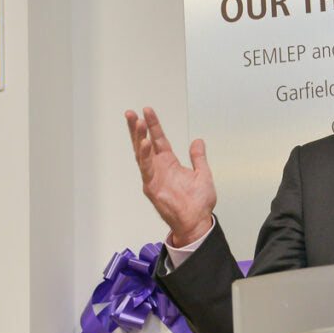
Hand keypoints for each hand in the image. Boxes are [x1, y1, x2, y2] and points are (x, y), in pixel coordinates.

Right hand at [125, 107, 216, 246]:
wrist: (197, 221)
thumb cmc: (198, 203)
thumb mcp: (202, 174)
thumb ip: (198, 157)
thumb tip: (198, 140)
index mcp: (169, 163)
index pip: (159, 140)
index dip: (153, 125)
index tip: (147, 111)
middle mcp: (158, 168)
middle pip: (145, 144)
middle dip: (137, 128)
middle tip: (130, 113)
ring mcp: (153, 177)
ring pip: (142, 154)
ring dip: (138, 138)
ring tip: (136, 122)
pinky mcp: (151, 187)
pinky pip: (147, 169)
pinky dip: (145, 156)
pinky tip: (145, 143)